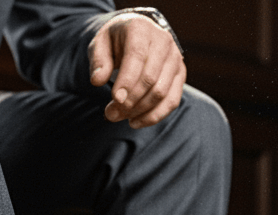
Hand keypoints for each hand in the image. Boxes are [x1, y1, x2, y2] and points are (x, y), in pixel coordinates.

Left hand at [88, 13, 185, 128]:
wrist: (138, 34)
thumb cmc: (116, 40)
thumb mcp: (100, 43)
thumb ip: (98, 61)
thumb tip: (97, 81)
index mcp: (141, 29)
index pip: (137, 56)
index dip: (127, 80)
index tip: (116, 99)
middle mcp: (163, 41)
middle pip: (150, 78)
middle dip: (130, 101)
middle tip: (110, 114)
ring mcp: (175, 59)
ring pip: (161, 92)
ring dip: (139, 110)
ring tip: (118, 117)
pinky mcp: (180, 75)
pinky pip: (172, 101)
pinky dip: (154, 116)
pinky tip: (135, 122)